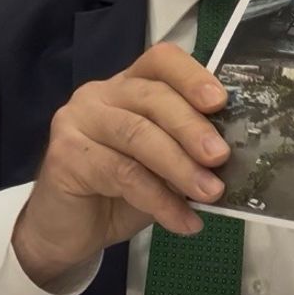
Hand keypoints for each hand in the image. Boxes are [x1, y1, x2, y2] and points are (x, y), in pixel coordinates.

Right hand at [12, 43, 229, 285]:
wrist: (66, 233)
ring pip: (137, 134)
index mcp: (129, 86)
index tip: (220, 102)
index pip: (161, 61)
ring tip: (210, 194)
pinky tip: (183, 221)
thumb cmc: (119, 194)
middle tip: (221, 157)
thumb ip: (186, 153)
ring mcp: (77, 120)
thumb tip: (228, 157)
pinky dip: (159, 200)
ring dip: (180, 166)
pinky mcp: (64, 154)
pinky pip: (121, 174)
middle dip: (192, 127)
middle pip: (152, 97)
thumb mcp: (162, 170)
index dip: (191, 76)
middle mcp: (101, 94)